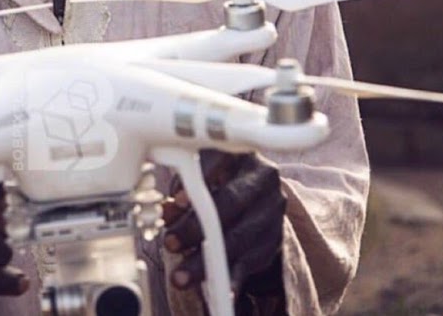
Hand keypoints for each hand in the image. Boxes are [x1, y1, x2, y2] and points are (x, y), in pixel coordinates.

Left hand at [161, 151, 285, 303]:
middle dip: (197, 226)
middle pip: (231, 200)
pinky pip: (254, 260)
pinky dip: (234, 277)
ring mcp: (273, 208)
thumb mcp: (202, 177)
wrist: (256, 197)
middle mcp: (263, 177)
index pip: (221, 157)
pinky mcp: (275, 237)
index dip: (199, 178)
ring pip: (241, 236)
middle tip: (171, 243)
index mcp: (241, 152)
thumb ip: (184, 190)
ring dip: (209, 259)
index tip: (177, 200)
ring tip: (182, 275)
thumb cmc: (219, 180)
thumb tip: (168, 211)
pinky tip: (222, 289)